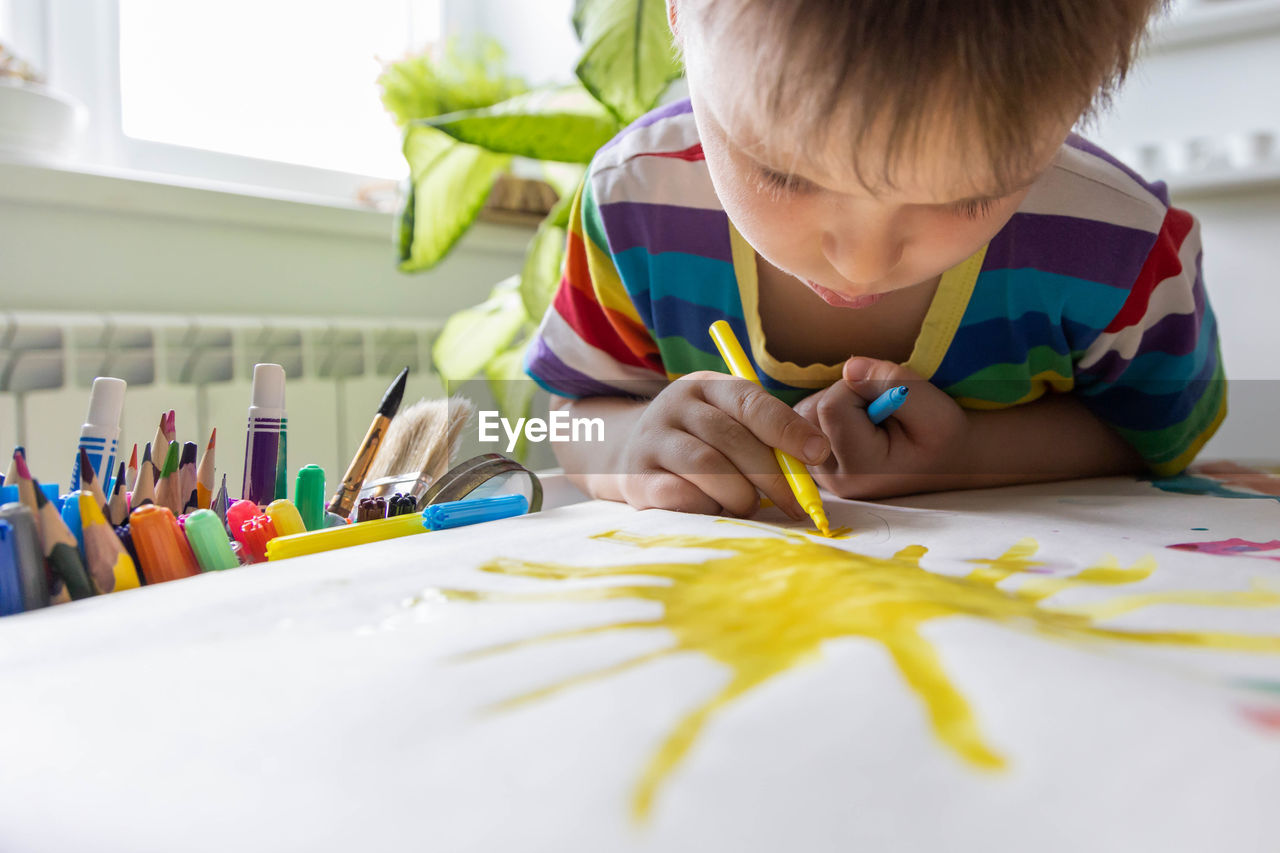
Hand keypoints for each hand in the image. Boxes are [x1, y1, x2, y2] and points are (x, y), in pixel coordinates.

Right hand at [615, 371, 830, 517]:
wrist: (630, 453)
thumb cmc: (701, 441)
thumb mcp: (730, 422)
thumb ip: (767, 436)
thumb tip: (815, 456)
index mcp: (706, 385)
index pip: (750, 401)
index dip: (787, 427)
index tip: (818, 453)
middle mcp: (675, 405)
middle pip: (731, 438)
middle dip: (771, 475)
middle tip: (793, 503)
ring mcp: (651, 440)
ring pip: (707, 467)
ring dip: (740, 494)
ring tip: (748, 505)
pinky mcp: (636, 478)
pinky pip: (680, 495)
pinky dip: (708, 507)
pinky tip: (715, 510)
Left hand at [793, 357, 968, 498]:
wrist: (945, 461)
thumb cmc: (943, 439)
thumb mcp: (936, 411)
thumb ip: (894, 384)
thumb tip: (850, 367)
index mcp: (859, 470)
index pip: (831, 406)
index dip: (860, 387)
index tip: (890, 401)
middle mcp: (831, 477)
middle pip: (813, 409)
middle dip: (847, 395)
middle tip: (884, 411)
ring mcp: (819, 471)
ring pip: (806, 413)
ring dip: (839, 401)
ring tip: (875, 417)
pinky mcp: (814, 460)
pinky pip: (806, 420)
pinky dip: (832, 411)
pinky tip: (860, 423)